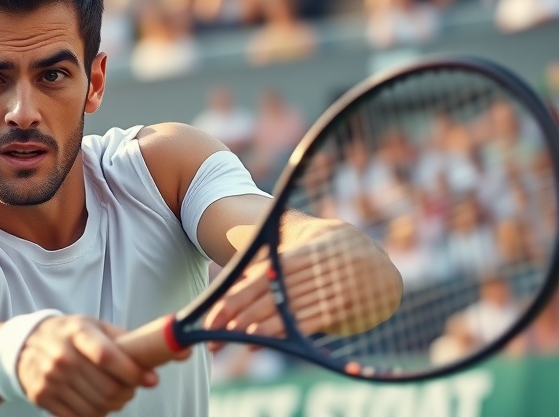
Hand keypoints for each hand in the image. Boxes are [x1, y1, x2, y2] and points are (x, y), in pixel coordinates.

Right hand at [18, 315, 156, 416]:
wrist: (24, 345)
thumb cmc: (69, 334)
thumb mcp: (94, 326)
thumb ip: (129, 339)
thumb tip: (180, 349)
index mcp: (78, 333)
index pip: (108, 356)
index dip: (133, 372)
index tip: (151, 380)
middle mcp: (62, 356)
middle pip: (107, 388)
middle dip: (128, 392)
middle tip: (132, 387)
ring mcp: (50, 379)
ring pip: (97, 407)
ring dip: (115, 405)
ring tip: (116, 394)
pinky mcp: (43, 398)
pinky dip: (96, 414)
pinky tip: (97, 402)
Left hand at [205, 220, 401, 349]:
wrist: (377, 262)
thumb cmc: (326, 254)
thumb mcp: (304, 247)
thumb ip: (273, 263)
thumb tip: (235, 281)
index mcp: (303, 251)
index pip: (262, 277)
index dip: (235, 297)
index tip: (212, 315)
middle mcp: (316, 271)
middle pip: (269, 297)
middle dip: (237, 317)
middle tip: (211, 334)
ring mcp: (330, 291)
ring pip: (285, 312)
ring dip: (255, 329)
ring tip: (228, 339)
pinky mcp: (341, 310)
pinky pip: (305, 324)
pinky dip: (280, 334)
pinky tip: (257, 341)